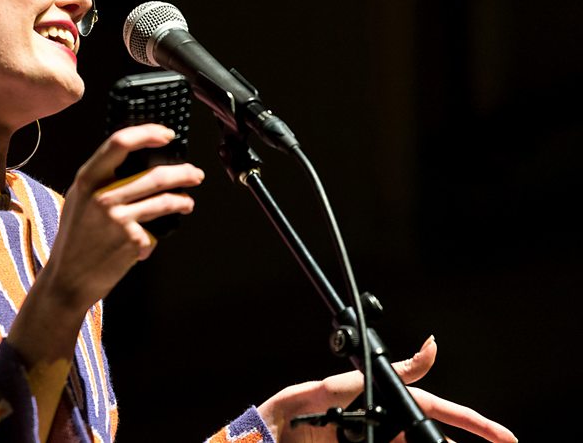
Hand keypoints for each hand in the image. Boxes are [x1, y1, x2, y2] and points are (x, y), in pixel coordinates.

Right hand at [38, 123, 204, 314]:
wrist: (68, 278)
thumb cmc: (75, 239)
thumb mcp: (78, 200)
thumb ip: (100, 180)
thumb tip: (136, 163)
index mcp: (87, 180)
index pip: (119, 143)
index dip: (147, 133)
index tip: (166, 134)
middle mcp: (102, 196)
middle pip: (154, 175)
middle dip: (183, 173)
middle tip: (194, 174)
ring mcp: (119, 219)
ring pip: (165, 201)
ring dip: (183, 200)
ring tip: (186, 203)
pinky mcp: (132, 241)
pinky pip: (155, 232)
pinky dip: (154, 236)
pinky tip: (145, 242)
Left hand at [258, 336, 517, 442]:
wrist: (272, 433)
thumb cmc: (301, 405)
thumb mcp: (343, 386)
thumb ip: (390, 372)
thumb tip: (432, 346)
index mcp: (384, 404)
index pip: (438, 411)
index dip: (475, 424)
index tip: (506, 438)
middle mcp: (383, 427)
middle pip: (429, 438)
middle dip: (446, 442)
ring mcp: (375, 442)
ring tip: (412, 442)